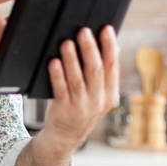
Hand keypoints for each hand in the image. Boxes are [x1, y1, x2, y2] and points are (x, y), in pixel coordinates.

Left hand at [42, 25, 119, 149]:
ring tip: (66, 43)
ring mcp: (81, 106)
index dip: (110, 47)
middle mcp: (98, 101)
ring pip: (78, 79)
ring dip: (72, 59)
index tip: (106, 29)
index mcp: (110, 95)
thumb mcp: (97, 94)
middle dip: (90, 49)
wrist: (64, 136)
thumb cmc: (80, 108)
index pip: (112, 67)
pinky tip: (54, 62)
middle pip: (96, 70)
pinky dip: (57, 75)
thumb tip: (112, 44)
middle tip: (83, 31)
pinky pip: (60, 89)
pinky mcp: (64, 110)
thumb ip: (103, 73)